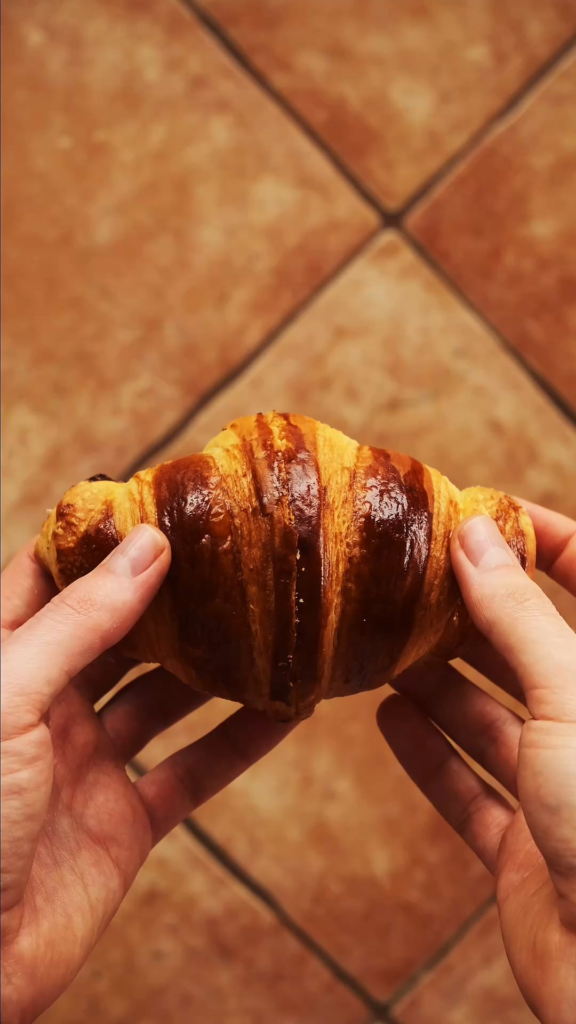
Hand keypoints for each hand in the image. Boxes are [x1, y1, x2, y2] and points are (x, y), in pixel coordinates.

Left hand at [1, 526, 292, 1023]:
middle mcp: (46, 706)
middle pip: (121, 633)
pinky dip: (240, 742)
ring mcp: (87, 764)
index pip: (52, 579)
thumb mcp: (8, 697)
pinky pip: (192, 771)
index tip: (163, 502)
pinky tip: (287, 710)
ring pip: (167, 698)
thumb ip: (77, 622)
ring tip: (273, 621)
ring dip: (218, 666)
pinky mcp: (124, 823)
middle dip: (174, 597)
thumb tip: (147, 546)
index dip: (103, 540)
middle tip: (237, 555)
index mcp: (4, 664)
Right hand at [378, 503, 575, 1023]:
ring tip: (386, 645)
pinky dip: (431, 755)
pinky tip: (390, 721)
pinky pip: (472, 791)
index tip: (478, 512)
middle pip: (531, 650)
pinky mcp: (530, 848)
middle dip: (473, 614)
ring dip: (442, 684)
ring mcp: (565, 793)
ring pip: (495, 719)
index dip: (543, 540)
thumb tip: (476, 535)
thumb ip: (519, 617)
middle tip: (412, 579)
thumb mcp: (569, 698)